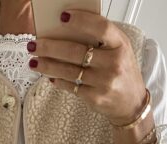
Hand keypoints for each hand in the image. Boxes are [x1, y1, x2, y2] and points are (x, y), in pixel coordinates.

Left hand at [27, 9, 146, 124]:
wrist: (132, 103)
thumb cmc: (122, 72)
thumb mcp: (119, 50)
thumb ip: (100, 39)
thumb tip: (67, 31)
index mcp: (120, 45)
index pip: (100, 28)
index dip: (81, 21)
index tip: (62, 17)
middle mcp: (113, 63)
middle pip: (76, 51)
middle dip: (50, 47)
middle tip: (34, 44)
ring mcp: (104, 82)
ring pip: (69, 71)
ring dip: (48, 65)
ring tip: (34, 61)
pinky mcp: (95, 98)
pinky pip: (71, 86)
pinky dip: (58, 80)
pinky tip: (49, 76)